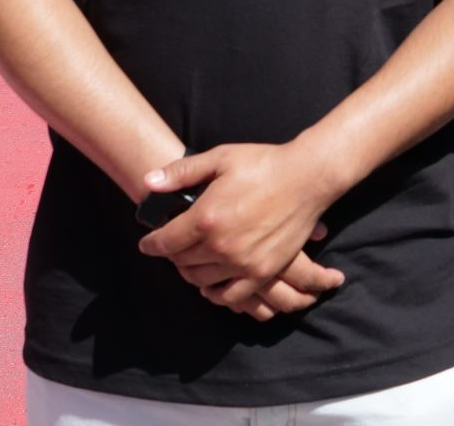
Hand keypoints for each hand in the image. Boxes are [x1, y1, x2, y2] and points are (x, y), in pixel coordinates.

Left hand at [138, 142, 345, 314]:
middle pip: (182, 261)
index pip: (165, 241)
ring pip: (202, 280)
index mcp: (206, 217)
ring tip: (191, 262)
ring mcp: (242, 262)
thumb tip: (148, 182)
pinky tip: (212, 284)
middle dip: (172, 255)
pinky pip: (231, 295)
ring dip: (191, 272)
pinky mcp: (262, 272)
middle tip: (172, 247)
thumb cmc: (263, 164)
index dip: (151, 244)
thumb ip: (182, 172)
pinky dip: (217, 293)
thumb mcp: (220, 158)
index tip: (147, 244)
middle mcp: (221, 245)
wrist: (307, 178)